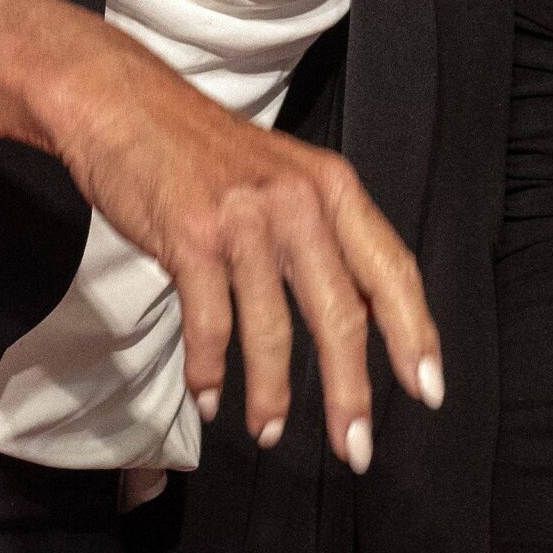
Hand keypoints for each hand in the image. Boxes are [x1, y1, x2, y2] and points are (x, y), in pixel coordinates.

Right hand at [44, 18, 443, 468]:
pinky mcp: (190, 236)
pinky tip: (211, 398)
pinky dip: (209, 370)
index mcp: (333, 189)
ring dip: (272, 394)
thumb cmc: (206, 152)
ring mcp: (244, 220)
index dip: (415, 334)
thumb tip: (361, 319)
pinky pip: (209, 322)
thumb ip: (324, 238)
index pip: (392, 270)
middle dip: (350, 390)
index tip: (428, 390)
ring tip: (269, 432)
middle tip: (355, 447)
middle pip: (341, 312)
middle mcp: (298, 203)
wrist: (124, 104)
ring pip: (272, 328)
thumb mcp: (285, 178)